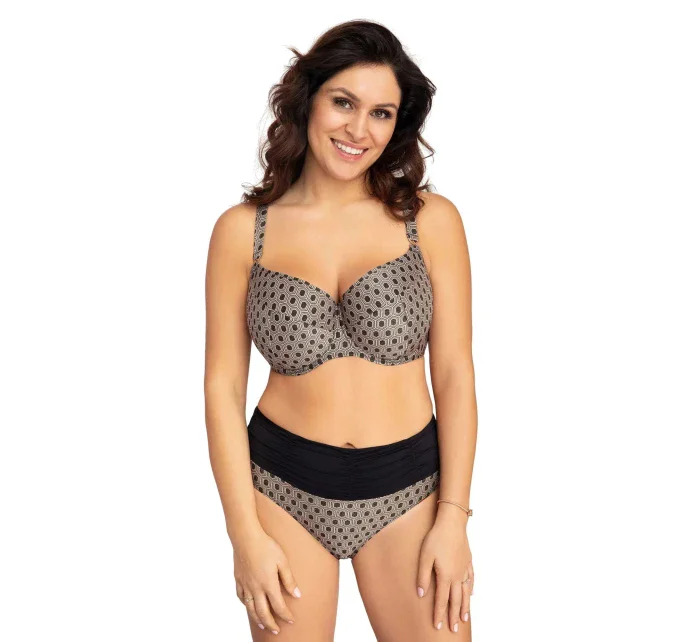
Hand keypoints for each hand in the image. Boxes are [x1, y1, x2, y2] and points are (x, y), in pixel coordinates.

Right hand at [233, 526, 301, 634]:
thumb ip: (289, 579)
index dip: (285, 615)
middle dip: (271, 624)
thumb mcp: (282, 561)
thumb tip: (297, 595)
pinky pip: (241, 597)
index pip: (278, 606)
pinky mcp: (238, 579)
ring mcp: (245, 584)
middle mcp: (255, 588)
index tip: (291, 620)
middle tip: (277, 631)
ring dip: (258, 619)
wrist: (246, 537)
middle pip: (263, 612)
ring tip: (263, 625)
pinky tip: (248, 606)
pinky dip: (245, 605)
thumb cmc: (266, 546)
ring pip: (250, 608)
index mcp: (268, 584)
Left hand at [416, 516, 473, 631]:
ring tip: (464, 618)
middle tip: (454, 629)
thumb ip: (423, 576)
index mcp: (445, 576)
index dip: (439, 614)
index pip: (442, 600)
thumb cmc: (436, 538)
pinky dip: (471, 589)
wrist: (452, 523)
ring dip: (464, 607)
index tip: (438, 625)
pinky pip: (471, 579)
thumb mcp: (425, 557)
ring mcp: (464, 568)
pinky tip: (471, 594)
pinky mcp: (468, 561)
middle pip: (455, 600)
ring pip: (465, 592)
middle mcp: (457, 575)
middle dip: (454, 616)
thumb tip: (421, 594)